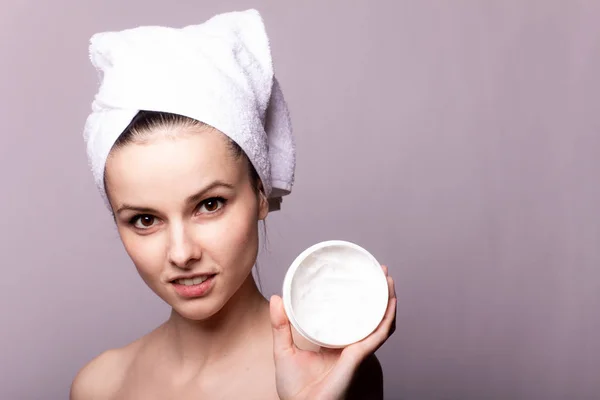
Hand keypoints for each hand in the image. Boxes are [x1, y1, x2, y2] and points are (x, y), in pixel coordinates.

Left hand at [269, 265, 396, 399]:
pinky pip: (377, 335)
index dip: (357, 297)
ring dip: (387, 300)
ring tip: (388, 280)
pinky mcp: (358, 355)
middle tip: (380, 271)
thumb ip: (280, 325)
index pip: (350, 315)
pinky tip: (389, 303)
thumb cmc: (294, 388)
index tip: (358, 277)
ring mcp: (357, 349)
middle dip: (379, 293)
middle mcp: (350, 343)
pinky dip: (386, 319)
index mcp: (335, 341)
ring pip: (379, 322)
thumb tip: (277, 297)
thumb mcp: (284, 349)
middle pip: (370, 315)